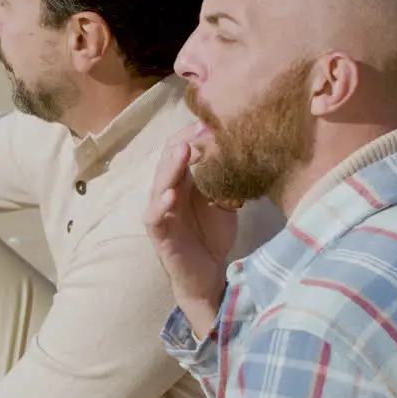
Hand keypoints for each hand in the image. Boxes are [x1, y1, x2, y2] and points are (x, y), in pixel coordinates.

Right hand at [144, 124, 239, 333]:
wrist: (208, 275)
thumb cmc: (213, 235)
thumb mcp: (223, 201)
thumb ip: (225, 179)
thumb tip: (243, 151)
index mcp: (183, 181)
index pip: (180, 149)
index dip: (193, 135)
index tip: (215, 122)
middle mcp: (168, 191)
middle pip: (168, 160)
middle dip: (183, 143)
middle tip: (201, 128)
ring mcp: (160, 212)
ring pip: (159, 183)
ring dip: (170, 167)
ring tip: (182, 151)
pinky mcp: (158, 234)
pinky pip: (153, 216)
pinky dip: (159, 205)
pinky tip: (170, 195)